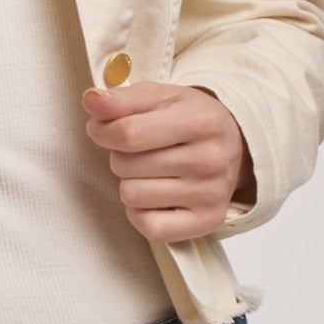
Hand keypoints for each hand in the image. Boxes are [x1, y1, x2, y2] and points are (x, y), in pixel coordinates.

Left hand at [81, 82, 254, 241]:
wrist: (233, 146)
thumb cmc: (188, 119)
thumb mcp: (157, 97)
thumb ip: (120, 99)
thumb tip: (91, 101)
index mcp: (200, 121)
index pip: (128, 134)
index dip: (102, 131)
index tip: (101, 129)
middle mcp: (210, 159)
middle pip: (126, 165)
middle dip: (121, 156)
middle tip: (141, 150)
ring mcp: (211, 194)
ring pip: (131, 196)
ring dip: (130, 183)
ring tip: (151, 171)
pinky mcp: (208, 221)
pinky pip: (148, 227)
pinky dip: (141, 212)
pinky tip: (155, 195)